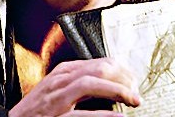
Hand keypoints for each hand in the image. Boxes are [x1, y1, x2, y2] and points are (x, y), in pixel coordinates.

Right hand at [9, 58, 140, 116]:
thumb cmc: (38, 109)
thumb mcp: (60, 88)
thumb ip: (82, 82)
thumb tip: (111, 82)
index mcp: (66, 71)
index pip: (101, 62)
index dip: (123, 70)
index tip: (134, 80)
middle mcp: (62, 79)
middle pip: (100, 68)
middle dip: (124, 78)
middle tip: (136, 91)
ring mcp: (57, 97)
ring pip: (92, 83)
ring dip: (118, 90)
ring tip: (133, 99)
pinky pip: (82, 113)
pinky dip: (103, 114)